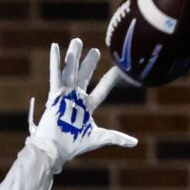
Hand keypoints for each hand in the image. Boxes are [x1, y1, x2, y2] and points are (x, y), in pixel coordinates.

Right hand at [27, 37, 136, 172]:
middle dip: (89, 63)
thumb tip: (135, 142)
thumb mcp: (99, 137)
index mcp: (87, 106)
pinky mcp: (55, 95)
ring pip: (71, 71)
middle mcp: (76, 98)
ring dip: (74, 56)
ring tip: (78, 41)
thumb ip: (116, 137)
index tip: (120, 69)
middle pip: (85, 76)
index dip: (110, 79)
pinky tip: (56, 46)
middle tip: (95, 50)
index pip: (102, 89)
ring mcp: (65, 95)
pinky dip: (55, 61)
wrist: (56, 149)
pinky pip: (55, 74)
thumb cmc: (74, 144)